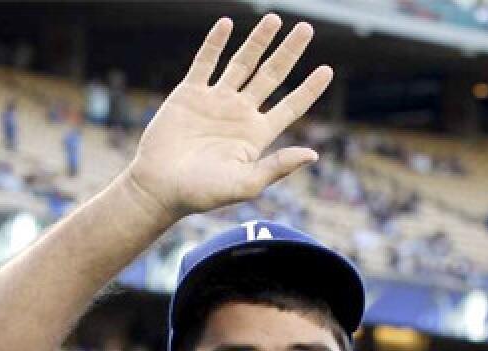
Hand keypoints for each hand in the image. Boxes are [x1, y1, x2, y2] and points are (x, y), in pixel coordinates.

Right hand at [123, 15, 331, 218]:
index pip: (291, 106)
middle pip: (271, 75)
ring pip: (242, 63)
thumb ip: (278, 167)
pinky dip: (214, 43)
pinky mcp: (189, 94)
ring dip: (258, 41)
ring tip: (273, 18)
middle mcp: (240, 113)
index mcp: (257, 134)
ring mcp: (215, 101)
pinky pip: (204, 62)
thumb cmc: (202, 193)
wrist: (160, 187)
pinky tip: (226, 24)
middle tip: (306, 28)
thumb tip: (313, 154)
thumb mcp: (246, 184)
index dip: (309, 88)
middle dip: (289, 52)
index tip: (327, 69)